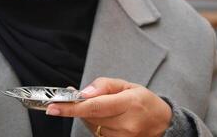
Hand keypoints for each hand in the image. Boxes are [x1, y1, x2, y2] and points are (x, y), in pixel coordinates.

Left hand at [46, 78, 171, 136]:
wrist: (163, 124)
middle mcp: (126, 124)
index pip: (94, 106)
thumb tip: (84, 92)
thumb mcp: (128, 85)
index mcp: (129, 103)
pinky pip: (97, 132)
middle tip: (69, 98)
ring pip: (92, 125)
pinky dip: (94, 123)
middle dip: (76, 107)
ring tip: (98, 105)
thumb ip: (105, 85)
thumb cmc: (145, 102)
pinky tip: (103, 116)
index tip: (53, 106)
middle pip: (90, 116)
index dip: (71, 107)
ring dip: (87, 115)